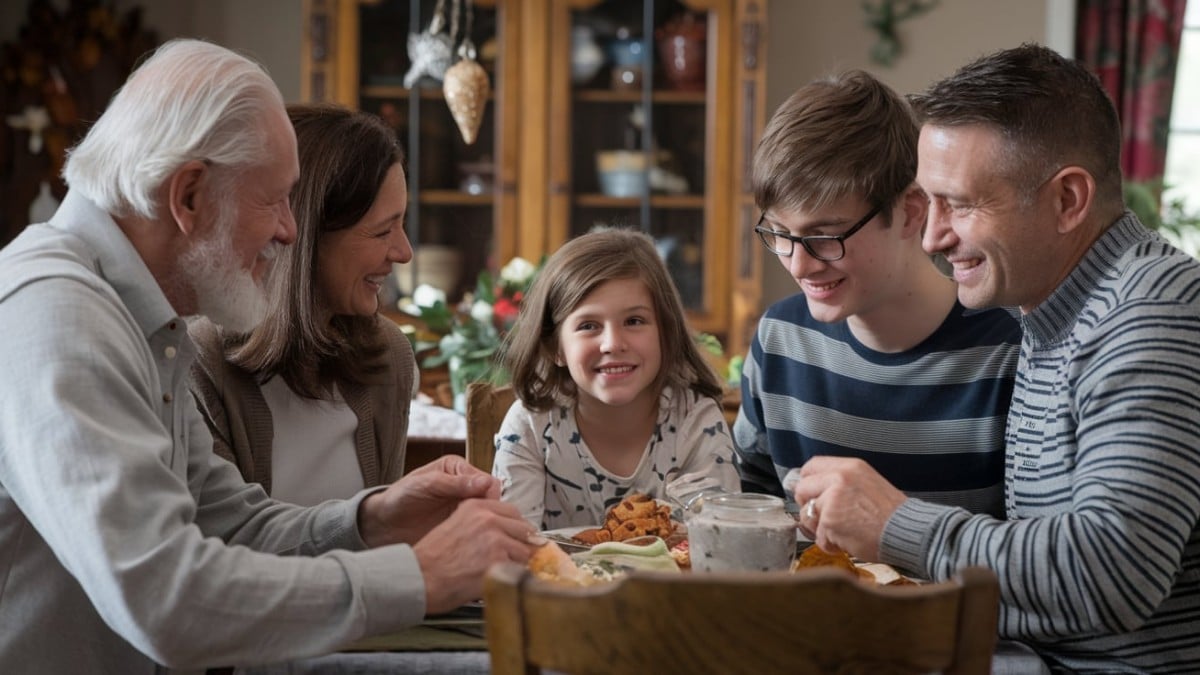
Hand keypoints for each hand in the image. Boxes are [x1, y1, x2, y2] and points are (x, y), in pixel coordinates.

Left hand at [358, 455, 501, 547]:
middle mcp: (466, 488)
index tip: (487, 511)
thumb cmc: (399, 497)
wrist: (384, 524)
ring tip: (482, 539)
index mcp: (459, 470)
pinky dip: (480, 538)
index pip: (488, 482)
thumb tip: (485, 482)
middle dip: (492, 514)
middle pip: (492, 500)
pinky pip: (479, 531)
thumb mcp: (425, 484)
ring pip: (489, 517)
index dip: (491, 497)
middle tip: (488, 529)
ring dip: (487, 527)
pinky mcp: (462, 527)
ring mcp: (464, 508)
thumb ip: (454, 483)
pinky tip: (475, 545)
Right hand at [414, 498, 537, 613]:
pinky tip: (497, 580)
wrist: (418, 578)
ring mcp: (495, 540)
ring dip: (517, 564)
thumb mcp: (453, 526)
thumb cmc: (430, 559)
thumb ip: (480, 524)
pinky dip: (512, 578)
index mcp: (476, 507)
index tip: (518, 537)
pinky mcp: (498, 562)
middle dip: (520, 546)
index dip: (517, 528)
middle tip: (511, 558)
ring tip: (498, 571)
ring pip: (525, 552)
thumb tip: (505, 533)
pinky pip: (519, 571)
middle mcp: (488, 519)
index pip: (513, 512)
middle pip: (524, 531)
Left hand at [791, 456, 906, 561]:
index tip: (811, 494)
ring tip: (842, 531)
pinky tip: (848, 541)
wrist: (908, 532)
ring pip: (807, 515)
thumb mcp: (867, 483)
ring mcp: (833, 500)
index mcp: (849, 467)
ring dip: (820, 529)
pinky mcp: (831, 522)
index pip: (811, 466)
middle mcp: (839, 479)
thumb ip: (841, 483)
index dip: (808, 482)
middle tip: (825, 518)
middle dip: (809, 506)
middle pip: (802, 489)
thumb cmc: (892, 514)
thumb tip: (815, 490)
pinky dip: (830, 544)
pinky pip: (818, 537)